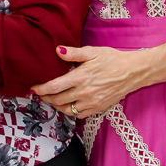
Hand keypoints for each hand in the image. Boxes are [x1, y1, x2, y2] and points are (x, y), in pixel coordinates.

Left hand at [31, 46, 152, 118]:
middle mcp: (84, 92)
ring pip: (67, 110)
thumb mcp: (92, 52)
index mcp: (80, 77)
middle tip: (40, 94)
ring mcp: (92, 102)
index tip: (33, 88)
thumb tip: (57, 50)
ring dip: (56, 106)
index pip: (54, 87)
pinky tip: (67, 105)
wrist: (133, 72)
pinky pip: (79, 114)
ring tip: (51, 100)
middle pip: (57, 99)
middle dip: (45, 97)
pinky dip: (70, 111)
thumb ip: (73, 53)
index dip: (40, 89)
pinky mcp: (98, 108)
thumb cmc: (112, 59)